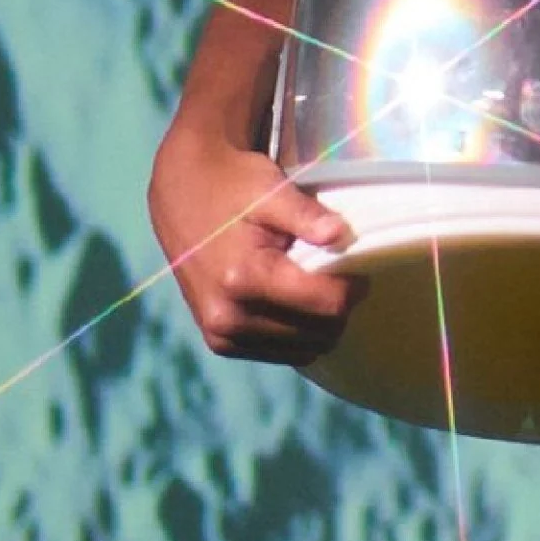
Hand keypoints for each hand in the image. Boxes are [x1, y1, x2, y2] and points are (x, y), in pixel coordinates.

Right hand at [147, 132, 366, 364]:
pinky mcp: (219, 343)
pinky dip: (298, 333)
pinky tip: (295, 302)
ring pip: (305, 349)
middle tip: (335, 274)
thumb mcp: (271, 191)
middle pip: (320, 333)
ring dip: (319, 322)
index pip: (327, 304)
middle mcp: (228, 316)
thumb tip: (340, 235)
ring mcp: (222, 334)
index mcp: (244, 278)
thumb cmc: (234, 187)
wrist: (183, 195)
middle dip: (338, 305)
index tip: (356, 266)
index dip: (353, 287)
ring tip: (313, 285)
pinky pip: (281, 353)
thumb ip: (306, 214)